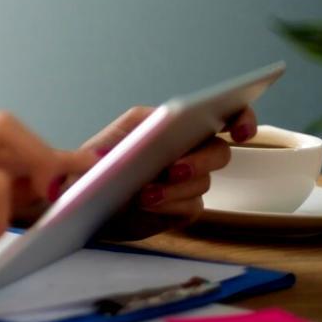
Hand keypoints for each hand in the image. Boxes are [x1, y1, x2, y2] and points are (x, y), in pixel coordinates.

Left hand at [82, 104, 257, 239]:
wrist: (80, 204)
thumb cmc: (91, 168)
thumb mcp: (100, 146)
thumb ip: (127, 135)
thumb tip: (145, 136)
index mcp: (170, 125)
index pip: (221, 114)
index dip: (241, 119)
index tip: (241, 131)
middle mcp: (184, 150)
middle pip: (218, 151)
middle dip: (199, 161)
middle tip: (173, 169)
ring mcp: (186, 181)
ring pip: (203, 182)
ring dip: (175, 188)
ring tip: (144, 193)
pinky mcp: (182, 208)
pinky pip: (191, 207)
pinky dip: (170, 206)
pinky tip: (147, 205)